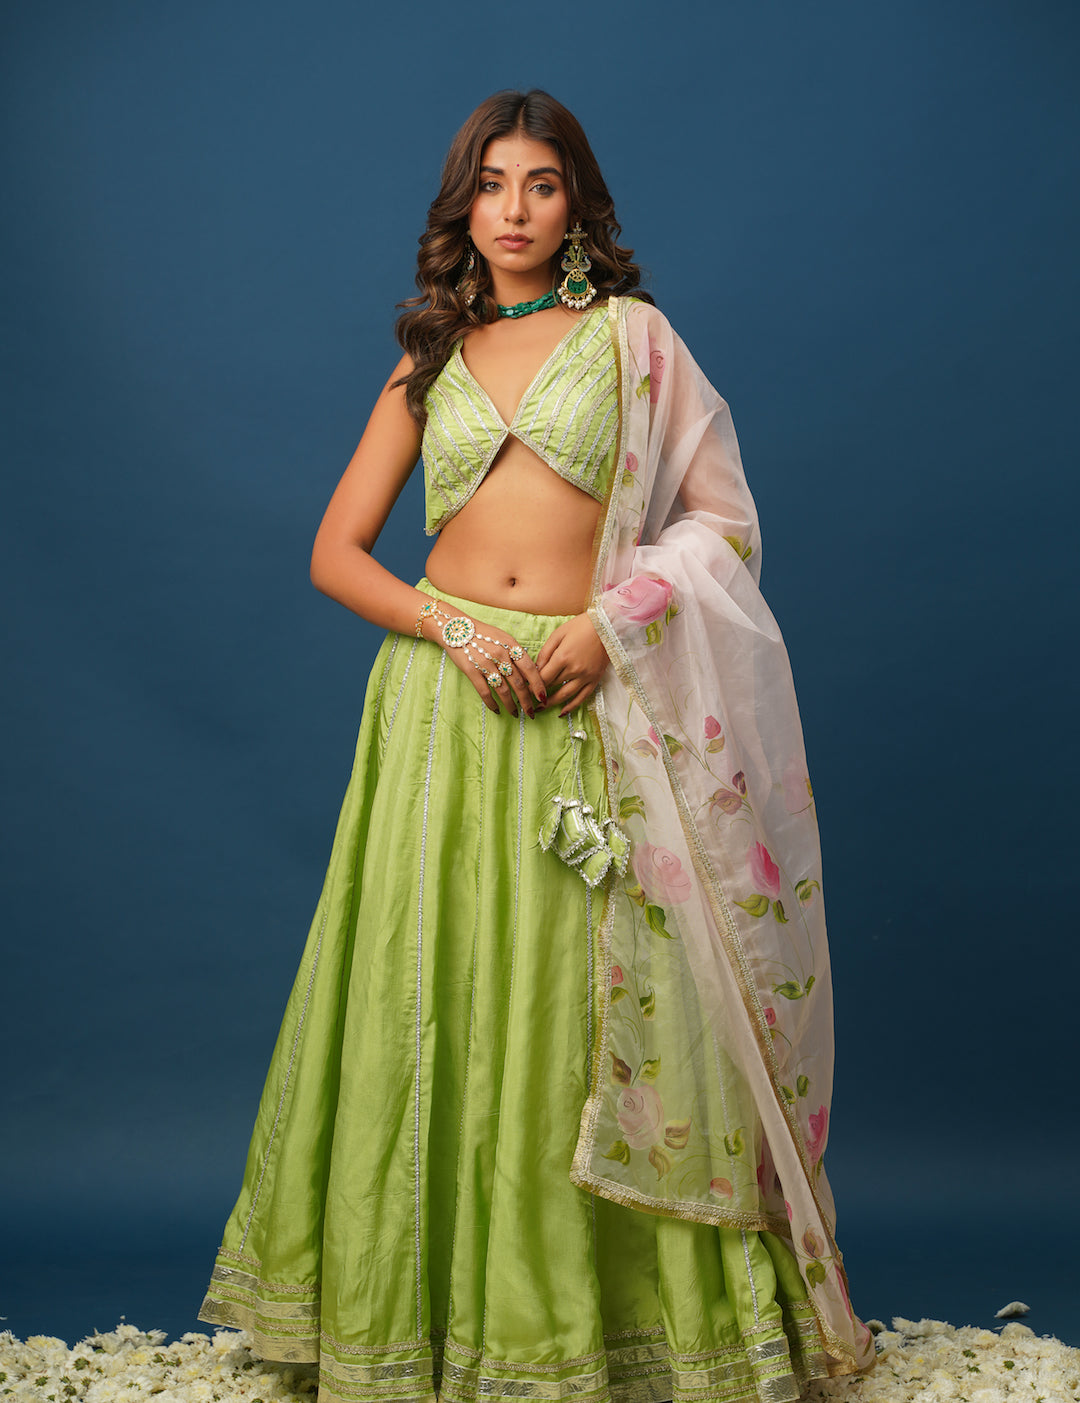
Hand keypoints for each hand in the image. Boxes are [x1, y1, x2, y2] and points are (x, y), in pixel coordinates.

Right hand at [424, 608, 547, 717]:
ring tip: (515, 713)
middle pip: (518, 683)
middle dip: (526, 701)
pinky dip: (492, 703)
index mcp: (510, 645)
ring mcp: (485, 663)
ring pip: (503, 690)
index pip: (529, 668)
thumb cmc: (483, 634)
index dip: (538, 684)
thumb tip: (530, 673)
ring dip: (511, 705)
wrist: (455, 628)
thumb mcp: (504, 637)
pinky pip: (485, 692)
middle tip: (531, 712)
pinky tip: (497, 710)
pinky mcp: (471, 671)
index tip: (542, 696)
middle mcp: (500, 654)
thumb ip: (516, 653)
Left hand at [537, 613, 609, 715]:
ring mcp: (586, 676)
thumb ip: (545, 652)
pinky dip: (571, 706)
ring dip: (551, 703)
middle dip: (539, 693)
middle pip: (552, 686)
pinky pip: (582, 697)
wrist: (607, 626)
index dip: (532, 686)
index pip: (543, 678)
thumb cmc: (580, 626)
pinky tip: (562, 712)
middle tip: (528, 698)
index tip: (524, 690)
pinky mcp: (595, 679)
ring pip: (565, 695)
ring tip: (540, 708)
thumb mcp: (558, 634)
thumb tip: (535, 669)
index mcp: (562, 657)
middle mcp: (574, 669)